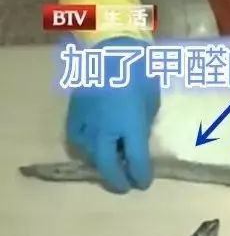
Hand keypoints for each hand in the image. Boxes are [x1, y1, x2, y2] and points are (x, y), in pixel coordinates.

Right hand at [66, 37, 160, 192]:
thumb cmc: (140, 76)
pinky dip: (87, 148)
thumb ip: (142, 129)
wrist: (112, 50)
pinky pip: (77, 140)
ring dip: (103, 164)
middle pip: (108, 167)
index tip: (143, 182)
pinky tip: (96, 147)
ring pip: (91, 155)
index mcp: (130, 126)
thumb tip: (138, 145)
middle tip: (126, 185)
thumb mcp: (150, 106)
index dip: (141, 176)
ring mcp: (86, 123)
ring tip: (113, 165)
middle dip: (118, 181)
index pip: (136, 162)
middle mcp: (106, 130)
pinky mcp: (73, 115)